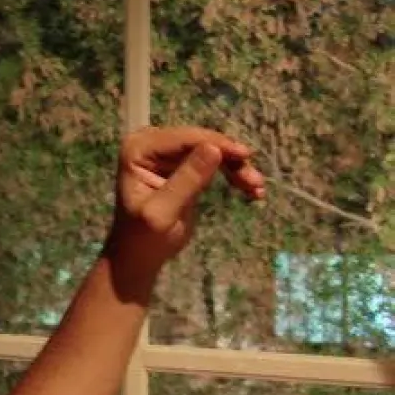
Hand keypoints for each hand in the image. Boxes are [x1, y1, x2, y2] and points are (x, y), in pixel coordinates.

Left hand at [106, 126, 265, 279]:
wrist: (139, 255)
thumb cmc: (143, 238)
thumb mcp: (163, 212)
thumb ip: (186, 180)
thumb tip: (214, 148)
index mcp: (138, 150)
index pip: (184, 139)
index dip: (218, 145)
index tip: (246, 156)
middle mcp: (150, 143)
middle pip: (201, 141)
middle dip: (231, 158)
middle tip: (255, 182)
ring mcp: (166, 152)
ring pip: (212, 149)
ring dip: (236, 167)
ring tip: (256, 188)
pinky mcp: (181, 163)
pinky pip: (214, 160)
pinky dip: (232, 172)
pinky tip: (250, 189)